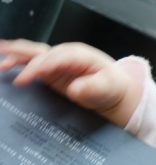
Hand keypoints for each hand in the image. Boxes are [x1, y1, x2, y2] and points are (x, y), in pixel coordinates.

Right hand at [0, 39, 141, 126]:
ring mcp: (57, 62)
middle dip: (20, 57)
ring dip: (14, 55)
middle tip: (3, 65)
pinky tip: (5, 62)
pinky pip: (32, 63)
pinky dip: (18, 61)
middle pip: (40, 52)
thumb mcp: (107, 88)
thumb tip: (76, 89)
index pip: (54, 59)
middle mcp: (65, 55)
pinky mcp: (52, 70)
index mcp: (79, 55)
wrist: (115, 91)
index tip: (25, 78)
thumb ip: (92, 88)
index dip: (39, 67)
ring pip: (33, 54)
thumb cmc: (112, 87)